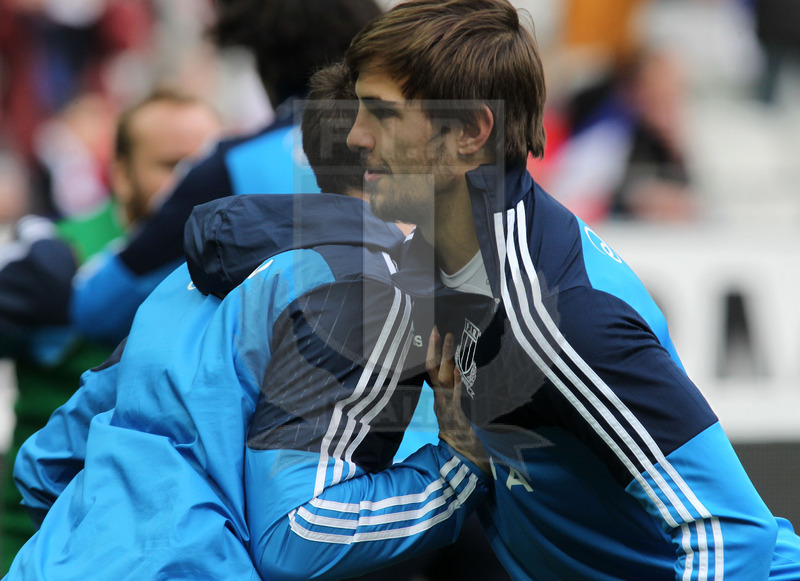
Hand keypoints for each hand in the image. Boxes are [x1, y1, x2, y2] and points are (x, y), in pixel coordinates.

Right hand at [427, 327, 488, 472]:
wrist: (460, 454)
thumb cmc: (458, 429)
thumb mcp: (452, 406)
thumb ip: (451, 389)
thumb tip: (452, 368)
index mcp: (439, 394)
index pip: (431, 368)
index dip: (432, 349)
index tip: (434, 330)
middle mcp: (439, 397)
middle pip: (432, 369)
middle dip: (434, 348)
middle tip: (436, 328)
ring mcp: (446, 405)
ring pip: (442, 377)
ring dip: (445, 357)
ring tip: (448, 338)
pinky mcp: (455, 414)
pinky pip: (453, 396)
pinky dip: (454, 382)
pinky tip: (455, 369)